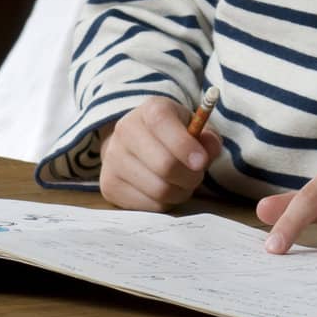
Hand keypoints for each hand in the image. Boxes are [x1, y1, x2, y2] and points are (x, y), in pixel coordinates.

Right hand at [97, 95, 220, 210]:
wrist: (136, 143)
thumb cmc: (173, 135)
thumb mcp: (194, 127)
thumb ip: (208, 138)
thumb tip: (208, 151)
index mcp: (150, 110)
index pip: (163, 124)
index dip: (185, 145)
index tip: (202, 162)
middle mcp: (125, 131)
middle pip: (164, 164)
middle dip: (190, 176)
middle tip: (197, 175)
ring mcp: (112, 160)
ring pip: (158, 190)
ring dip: (180, 192)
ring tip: (182, 183)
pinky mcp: (109, 186)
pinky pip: (148, 207)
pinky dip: (165, 203)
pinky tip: (165, 190)